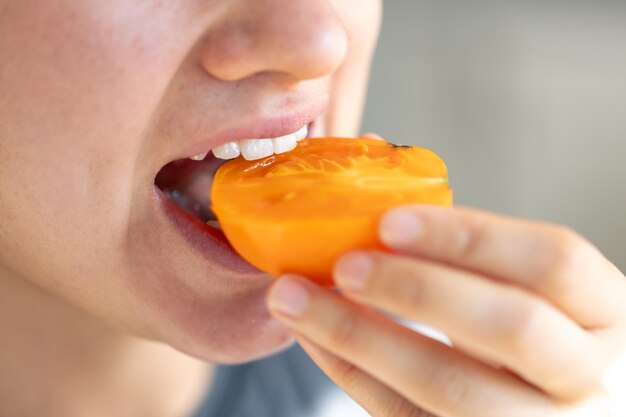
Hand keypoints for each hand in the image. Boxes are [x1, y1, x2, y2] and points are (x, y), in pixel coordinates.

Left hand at [266, 206, 625, 416]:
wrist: (545, 409)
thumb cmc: (529, 333)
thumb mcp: (524, 289)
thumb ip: (463, 245)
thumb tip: (369, 168)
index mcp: (604, 314)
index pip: (555, 262)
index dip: (471, 236)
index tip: (390, 220)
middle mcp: (586, 377)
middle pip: (512, 327)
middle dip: (417, 289)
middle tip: (343, 264)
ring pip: (450, 387)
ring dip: (360, 337)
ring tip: (295, 299)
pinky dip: (350, 373)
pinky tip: (313, 337)